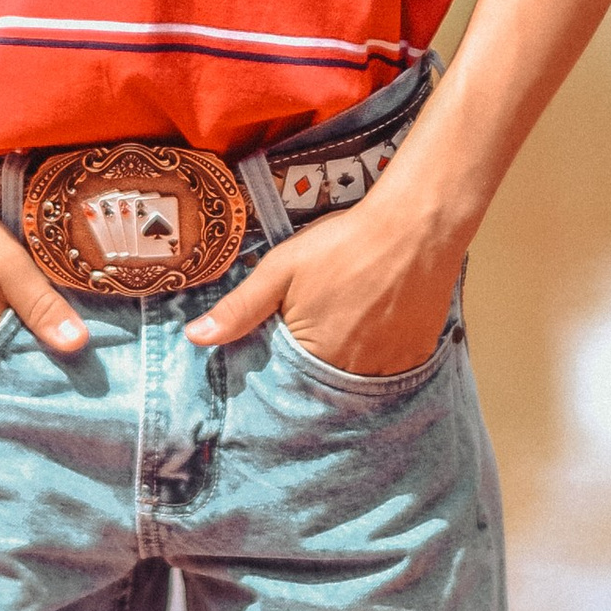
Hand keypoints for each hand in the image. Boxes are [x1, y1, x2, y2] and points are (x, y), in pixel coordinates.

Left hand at [186, 194, 461, 375]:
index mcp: (314, 358)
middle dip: (314, 364)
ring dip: (347, 362)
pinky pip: (389, 371)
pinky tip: (375, 326)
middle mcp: (353, 375)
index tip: (282, 345)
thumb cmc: (343, 244)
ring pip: (357, 379)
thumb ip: (240, 308)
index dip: (282, 365)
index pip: (287, 384)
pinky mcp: (416, 357)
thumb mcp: (282, 268)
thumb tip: (194, 338)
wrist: (415, 226)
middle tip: (320, 326)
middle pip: (323, 384)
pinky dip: (379, 357)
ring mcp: (389, 369)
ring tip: (347, 325)